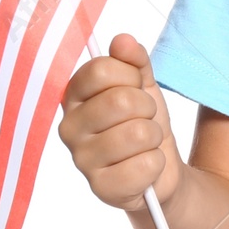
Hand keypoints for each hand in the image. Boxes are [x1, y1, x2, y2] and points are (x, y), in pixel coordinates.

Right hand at [57, 33, 183, 209]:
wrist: (159, 168)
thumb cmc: (142, 122)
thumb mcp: (143, 86)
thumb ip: (134, 61)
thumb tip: (123, 40)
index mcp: (74, 96)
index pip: (101, 69)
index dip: (130, 76)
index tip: (135, 87)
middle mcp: (69, 127)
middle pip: (120, 101)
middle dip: (147, 108)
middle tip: (144, 119)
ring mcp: (82, 160)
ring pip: (137, 134)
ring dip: (154, 136)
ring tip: (144, 143)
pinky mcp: (101, 188)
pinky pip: (145, 165)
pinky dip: (156, 164)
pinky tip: (144, 167)